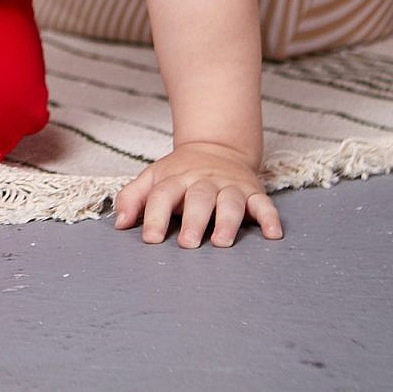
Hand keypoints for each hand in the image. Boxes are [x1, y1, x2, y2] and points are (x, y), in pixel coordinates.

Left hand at [113, 141, 282, 247]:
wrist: (216, 148)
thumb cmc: (180, 173)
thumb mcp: (153, 178)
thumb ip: (132, 198)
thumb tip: (119, 224)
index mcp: (176, 178)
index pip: (162, 194)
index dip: (155, 216)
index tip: (150, 239)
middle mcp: (203, 180)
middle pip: (198, 198)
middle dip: (193, 220)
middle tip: (188, 245)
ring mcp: (229, 185)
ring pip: (230, 201)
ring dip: (227, 221)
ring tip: (221, 242)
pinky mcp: (253, 192)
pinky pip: (264, 203)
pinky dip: (270, 217)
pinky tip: (273, 234)